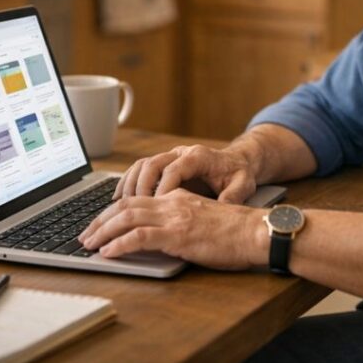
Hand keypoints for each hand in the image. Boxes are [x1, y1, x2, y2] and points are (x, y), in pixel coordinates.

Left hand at [78, 189, 267, 268]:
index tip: (100, 224)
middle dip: (100, 221)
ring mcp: (174, 217)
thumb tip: (164, 234)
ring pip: (126, 218)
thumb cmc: (236, 232)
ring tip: (89, 245)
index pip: (137, 199)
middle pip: (125, 206)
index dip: (113, 211)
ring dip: (103, 232)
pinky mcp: (177, 235)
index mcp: (178, 197)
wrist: (256, 231)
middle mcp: (172, 203)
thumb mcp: (204, 218)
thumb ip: (182, 219)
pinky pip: (139, 237)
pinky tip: (108, 253)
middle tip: (84, 236)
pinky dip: (119, 244)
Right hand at [113, 144, 257, 203]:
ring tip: (121, 206)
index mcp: (198, 156)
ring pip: (141, 166)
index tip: (157, 207)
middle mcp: (181, 153)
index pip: (174, 169)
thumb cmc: (239, 173)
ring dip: (129, 185)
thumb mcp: (243, 184)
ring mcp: (170, 157)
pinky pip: (139, 170)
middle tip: (133, 209)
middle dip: (140, 187)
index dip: (163, 188)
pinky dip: (128, 183)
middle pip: (152, 164)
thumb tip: (225, 207)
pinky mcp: (164, 165)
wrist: (237, 162)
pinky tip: (119, 199)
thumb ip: (234, 194)